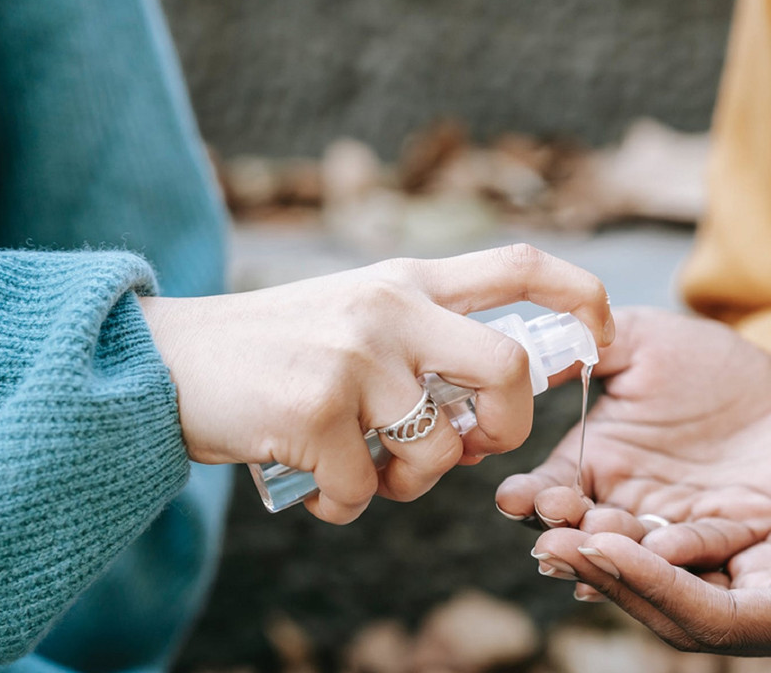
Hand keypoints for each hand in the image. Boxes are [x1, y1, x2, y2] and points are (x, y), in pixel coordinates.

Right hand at [140, 244, 612, 523]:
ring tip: (365, 473)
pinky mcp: (312, 413)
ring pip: (438, 451)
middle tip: (476, 446)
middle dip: (510, 426)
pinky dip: (345, 507)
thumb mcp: (352, 317)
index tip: (605, 334)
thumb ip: (420, 345)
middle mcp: (388, 308)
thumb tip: (480, 426)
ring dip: (409, 484)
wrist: (166, 360)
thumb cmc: (271, 351)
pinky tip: (315, 489)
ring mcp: (352, 358)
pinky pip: (363, 493)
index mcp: (405, 280)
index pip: (519, 264)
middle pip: (508, 368)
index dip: (581, 295)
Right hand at [496, 307, 770, 568]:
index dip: (532, 496)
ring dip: (617, 550)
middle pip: (586, 530)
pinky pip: (706, 549)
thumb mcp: (640, 339)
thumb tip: (523, 356)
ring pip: (639, 549)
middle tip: (552, 535)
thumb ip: (583, 348)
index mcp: (598, 460)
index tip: (516, 499)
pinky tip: (659, 551)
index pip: (553, 486)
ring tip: (600, 540)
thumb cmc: (709, 360)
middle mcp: (629, 502)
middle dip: (567, 534)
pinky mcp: (735, 536)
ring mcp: (678, 523)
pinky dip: (681, 554)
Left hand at [531, 411, 770, 665]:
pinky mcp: (766, 573)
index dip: (653, 585)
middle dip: (615, 581)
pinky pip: (689, 576)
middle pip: (683, 619)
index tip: (596, 544)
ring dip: (617, 570)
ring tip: (554, 532)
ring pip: (678, 600)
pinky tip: (598, 525)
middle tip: (548, 539)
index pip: (717, 619)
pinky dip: (643, 555)